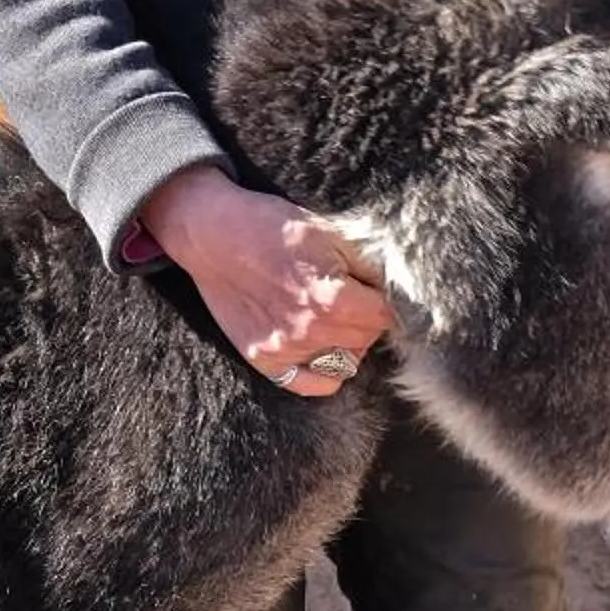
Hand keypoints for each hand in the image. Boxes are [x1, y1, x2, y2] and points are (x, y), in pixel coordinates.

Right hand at [139, 164, 393, 395]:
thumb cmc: (269, 226)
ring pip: (346, 362)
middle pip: (368, 339)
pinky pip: (310, 384)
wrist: (212, 235)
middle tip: (355, 295)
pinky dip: (324, 370)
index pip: (386, 315)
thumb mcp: (328, 231)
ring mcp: (285, 350)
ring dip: (350, 342)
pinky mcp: (264, 360)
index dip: (385, 298)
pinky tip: (322, 346)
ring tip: (336, 316)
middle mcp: (310, 332)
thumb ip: (367, 263)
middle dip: (369, 318)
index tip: (377, 288)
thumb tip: (397, 283)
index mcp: (332, 299)